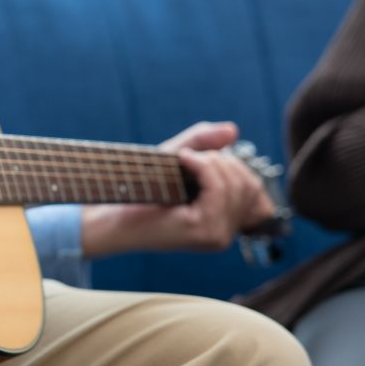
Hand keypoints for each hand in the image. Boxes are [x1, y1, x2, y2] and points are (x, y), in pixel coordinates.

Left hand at [80, 121, 273, 255]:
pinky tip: (182, 160)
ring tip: (183, 159)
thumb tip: (233, 130)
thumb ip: (205, 143)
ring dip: (209, 161)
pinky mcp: (205, 231)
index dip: (232, 165)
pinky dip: (202, 166)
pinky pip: (219, 188)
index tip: (200, 158)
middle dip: (221, 160)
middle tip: (189, 157)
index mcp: (224, 223)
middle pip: (248, 183)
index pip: (253, 188)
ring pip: (235, 184)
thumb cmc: (141, 190)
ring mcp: (218, 236)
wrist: (111, 216)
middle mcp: (226, 234)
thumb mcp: (177, 160)